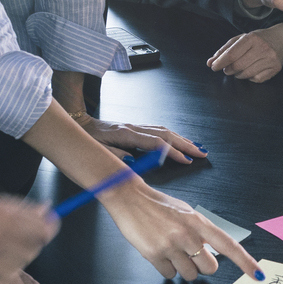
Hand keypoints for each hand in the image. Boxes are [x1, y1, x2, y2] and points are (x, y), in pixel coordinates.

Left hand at [77, 114, 208, 163]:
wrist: (81, 122)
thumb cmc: (88, 138)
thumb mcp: (97, 149)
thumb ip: (114, 155)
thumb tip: (131, 161)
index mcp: (127, 134)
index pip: (156, 143)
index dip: (173, 152)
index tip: (186, 160)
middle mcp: (134, 128)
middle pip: (166, 135)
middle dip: (186, 145)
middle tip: (201, 153)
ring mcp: (136, 127)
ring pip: (165, 131)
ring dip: (183, 139)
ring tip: (197, 147)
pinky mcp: (136, 128)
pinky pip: (160, 130)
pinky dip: (173, 135)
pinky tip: (180, 140)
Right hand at [102, 185, 260, 281]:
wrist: (129, 198)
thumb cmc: (158, 206)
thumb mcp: (185, 213)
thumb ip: (200, 232)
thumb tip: (210, 253)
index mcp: (199, 222)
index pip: (228, 245)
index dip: (245, 262)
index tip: (257, 274)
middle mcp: (187, 234)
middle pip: (209, 268)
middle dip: (201, 266)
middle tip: (189, 254)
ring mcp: (171, 245)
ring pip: (189, 275)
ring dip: (182, 268)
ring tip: (170, 251)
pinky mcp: (154, 255)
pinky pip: (169, 275)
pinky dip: (165, 269)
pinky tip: (158, 253)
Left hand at [206, 23, 282, 82]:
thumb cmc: (259, 39)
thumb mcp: (242, 39)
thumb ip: (225, 50)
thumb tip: (210, 62)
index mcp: (252, 38)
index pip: (231, 54)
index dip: (219, 62)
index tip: (213, 66)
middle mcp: (262, 48)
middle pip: (237, 66)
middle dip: (228, 69)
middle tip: (226, 69)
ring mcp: (270, 60)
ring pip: (245, 74)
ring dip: (237, 74)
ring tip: (238, 69)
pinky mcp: (275, 69)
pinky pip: (255, 79)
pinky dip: (249, 77)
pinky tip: (250, 70)